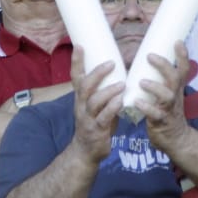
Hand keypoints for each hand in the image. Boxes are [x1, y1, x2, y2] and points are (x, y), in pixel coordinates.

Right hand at [69, 46, 123, 164]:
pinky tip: (120, 102)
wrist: (85, 151)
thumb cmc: (94, 122)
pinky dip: (112, 108)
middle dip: (97, 73)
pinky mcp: (96, 130)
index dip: (76, 61)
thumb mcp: (95, 103)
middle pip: (85, 85)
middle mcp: (81, 105)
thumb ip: (104, 89)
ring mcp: (87, 118)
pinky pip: (103, 118)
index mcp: (80, 96)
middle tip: (112, 63)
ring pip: (94, 101)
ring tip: (121, 84)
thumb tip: (121, 68)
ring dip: (108, 91)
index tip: (79, 45)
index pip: (75, 76)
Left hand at [134, 42, 191, 152]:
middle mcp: (175, 95)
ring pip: (166, 96)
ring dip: (154, 87)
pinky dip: (146, 108)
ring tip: (142, 82)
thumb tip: (142, 60)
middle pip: (175, 78)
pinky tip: (137, 102)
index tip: (178, 41)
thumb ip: (160, 79)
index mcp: (176, 87)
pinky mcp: (161, 121)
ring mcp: (169, 109)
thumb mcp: (169, 93)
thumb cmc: (168, 111)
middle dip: (164, 66)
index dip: (183, 55)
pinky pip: (155, 114)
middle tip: (150, 56)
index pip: (184, 69)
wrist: (177, 139)